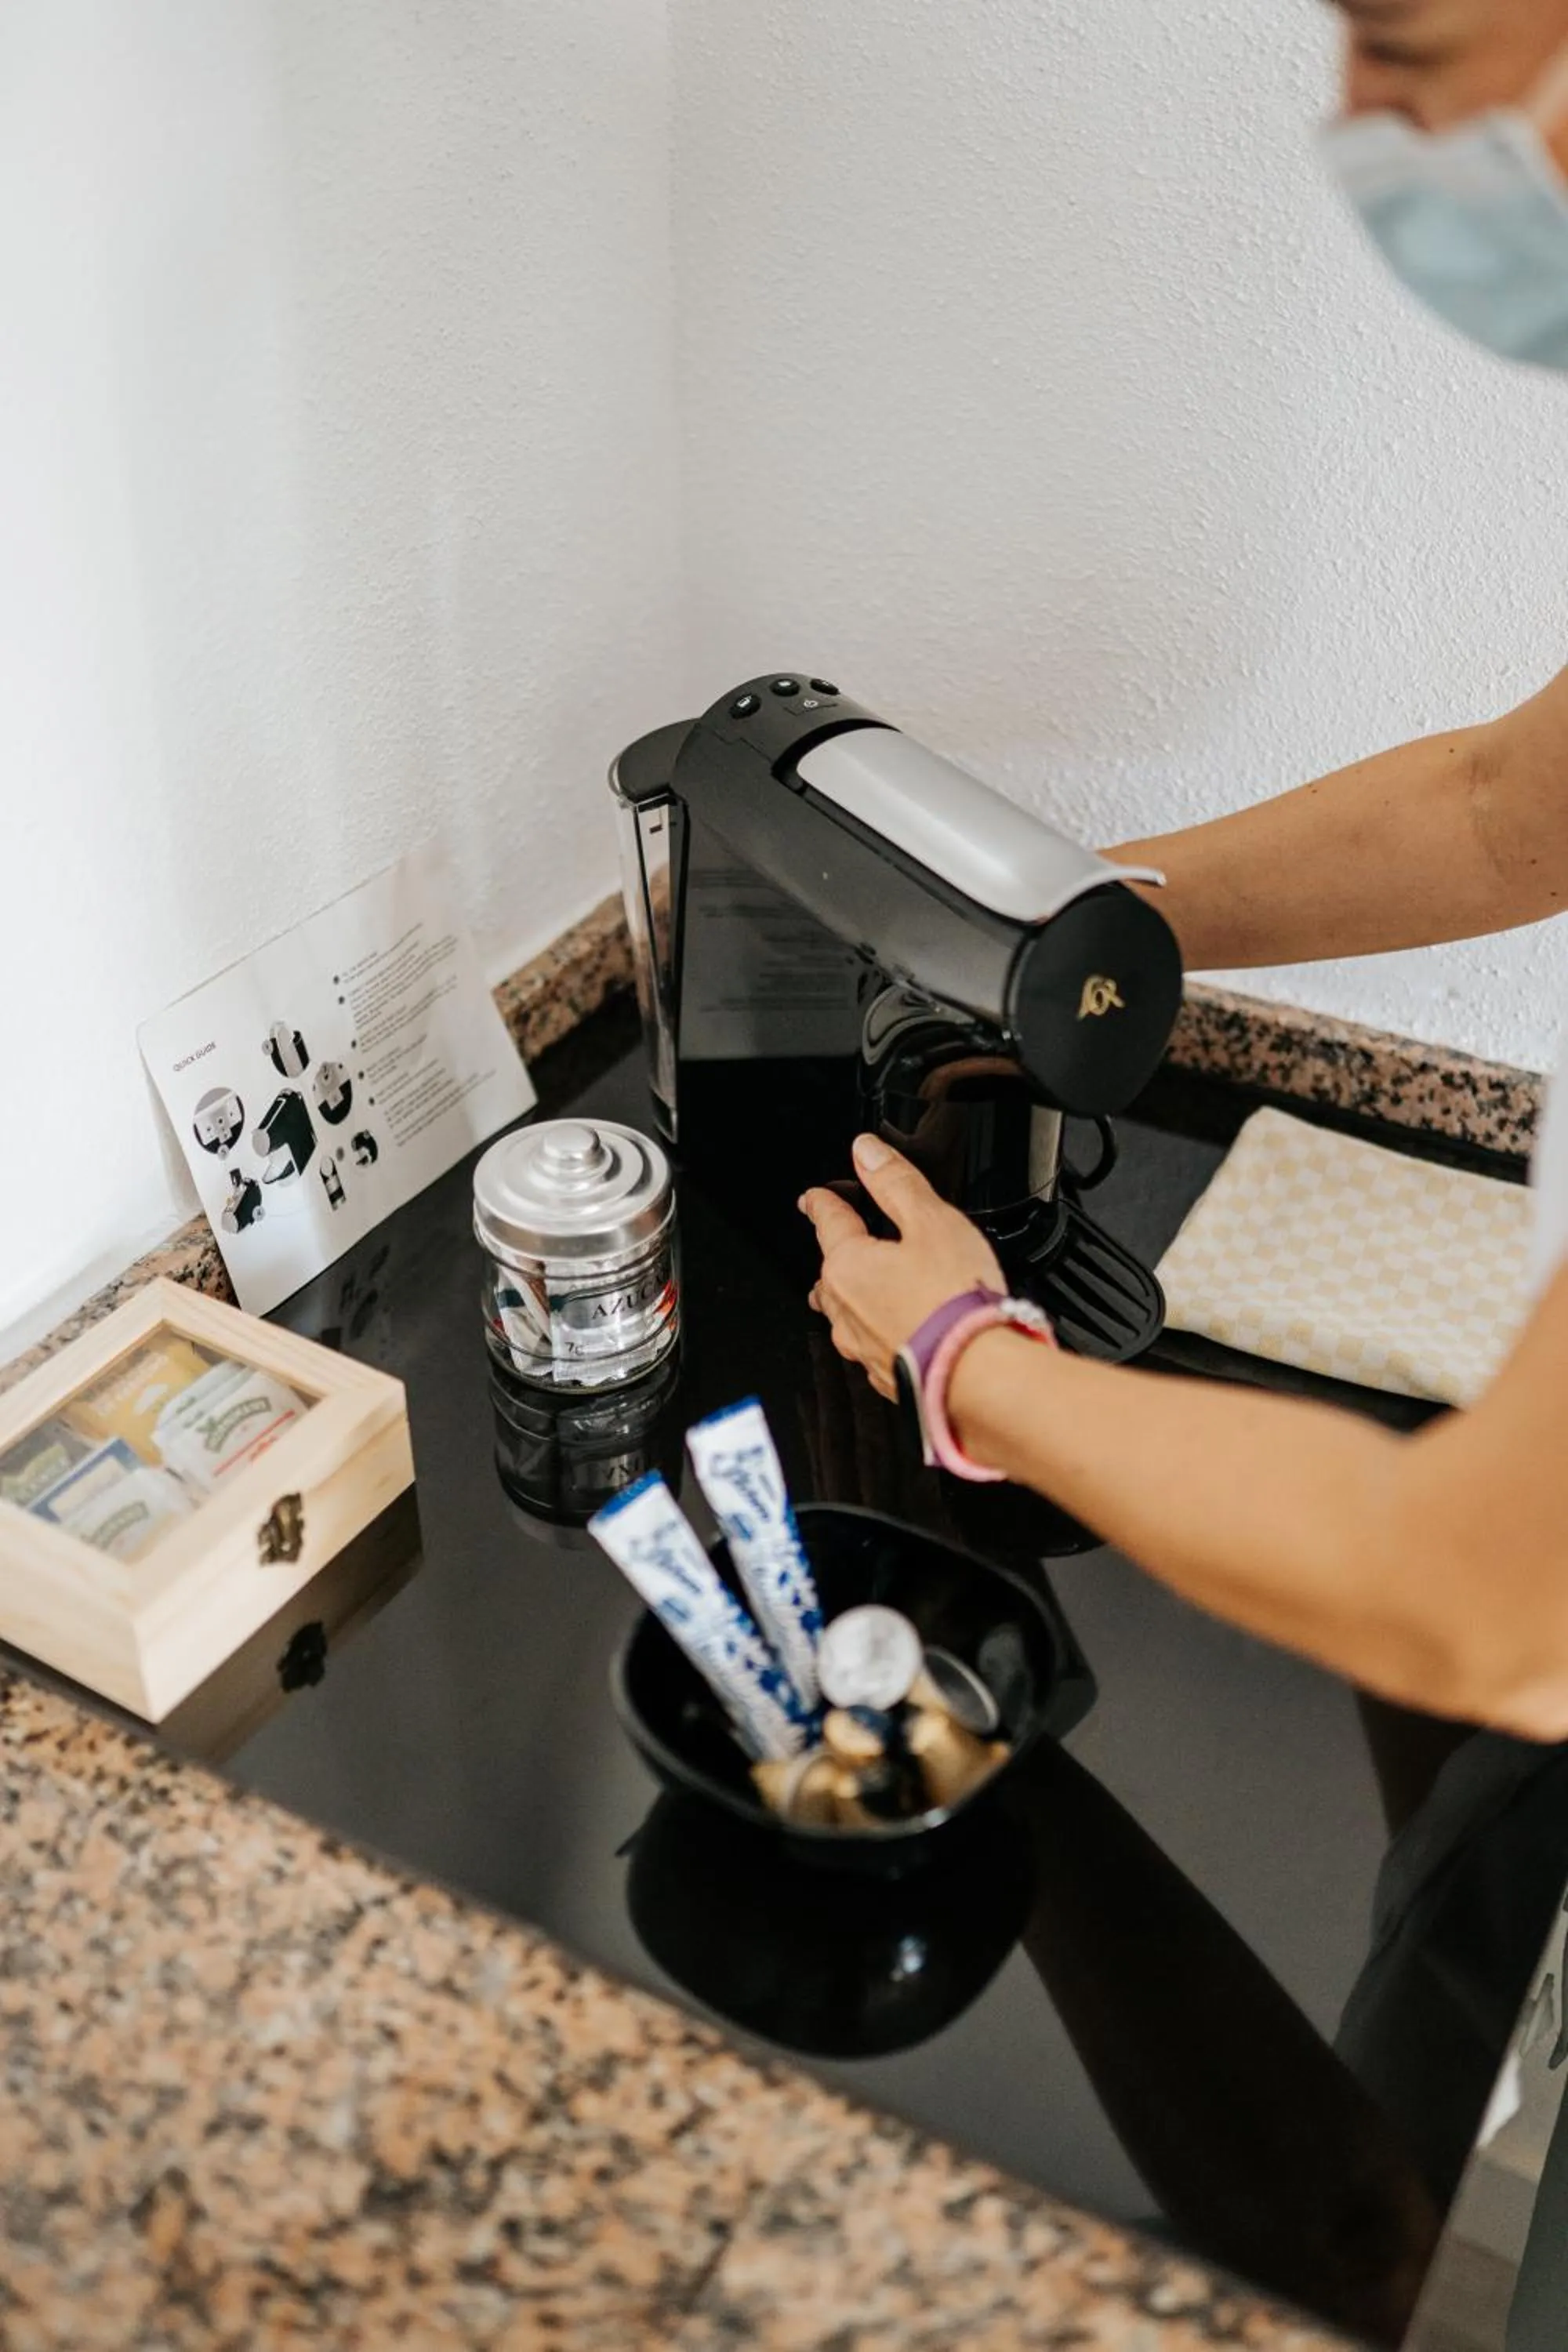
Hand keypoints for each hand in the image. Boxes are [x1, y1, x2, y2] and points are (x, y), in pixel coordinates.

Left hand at [799, 1135, 1004, 1400]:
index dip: (823, 1203)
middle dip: (838, 1256)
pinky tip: (904, 1332)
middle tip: (848, 1243)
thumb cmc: (955, 1301)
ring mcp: (864, 1349)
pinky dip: (885, 1333)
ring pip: (847, 1315)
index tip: (815, 1198)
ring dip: (857, 1299)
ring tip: (871, 1290)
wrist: (977, 1374)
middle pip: (832, 1273)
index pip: (827, 1222)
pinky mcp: (888, 1378)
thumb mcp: (930, 1221)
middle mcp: (846, 1311)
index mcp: (848, 1266)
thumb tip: (866, 1151)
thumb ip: (896, 1183)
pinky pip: (874, 1347)